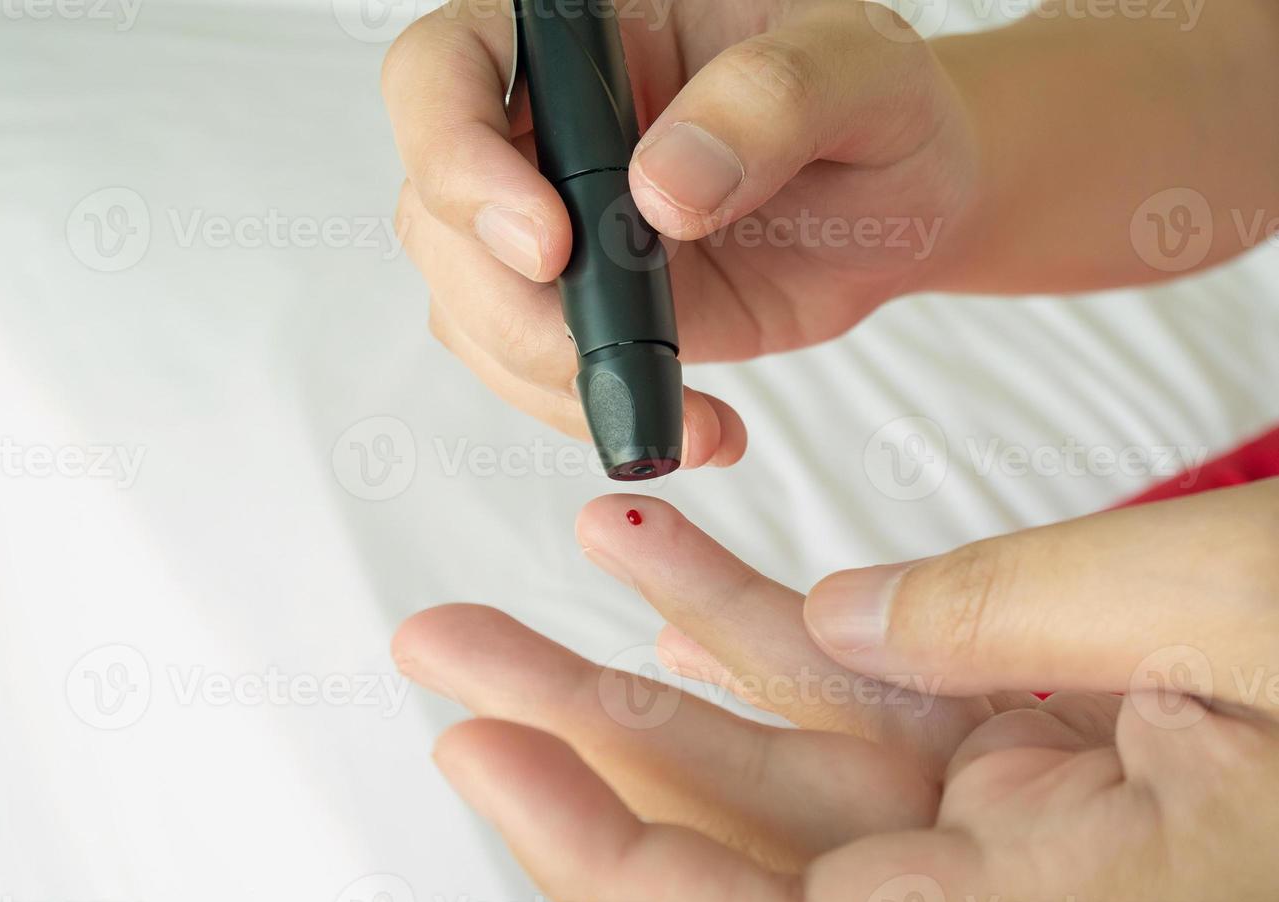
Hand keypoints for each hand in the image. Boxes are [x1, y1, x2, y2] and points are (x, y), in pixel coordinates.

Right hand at [383, 0, 980, 467]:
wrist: (902, 203)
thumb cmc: (879, 109)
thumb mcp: (864, 73)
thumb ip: (772, 102)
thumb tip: (658, 188)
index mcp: (579, 29)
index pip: (442, 71)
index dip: (459, 161)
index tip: (552, 245)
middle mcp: (541, 125)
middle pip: (436, 215)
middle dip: (511, 306)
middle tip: (619, 352)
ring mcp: (552, 223)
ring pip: (470, 308)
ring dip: (551, 379)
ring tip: (688, 408)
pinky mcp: (580, 308)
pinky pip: (532, 371)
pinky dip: (600, 413)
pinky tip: (699, 424)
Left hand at [394, 484, 1278, 901]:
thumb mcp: (1226, 616)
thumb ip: (1012, 618)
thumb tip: (835, 625)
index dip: (603, 856)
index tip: (481, 760)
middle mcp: (1006, 894)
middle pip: (730, 830)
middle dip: (577, 732)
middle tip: (453, 654)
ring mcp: (998, 815)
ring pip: (773, 745)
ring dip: (644, 658)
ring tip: (532, 582)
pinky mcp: (1006, 743)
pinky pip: (850, 685)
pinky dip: (756, 619)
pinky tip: (660, 562)